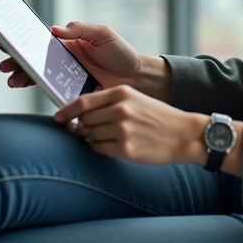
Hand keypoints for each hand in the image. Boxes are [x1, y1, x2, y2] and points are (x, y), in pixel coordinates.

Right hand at [0, 21, 171, 100]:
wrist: (136, 78)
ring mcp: (64, 75)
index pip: (38, 37)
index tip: (1, 33)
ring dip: (20, 74)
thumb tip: (56, 28)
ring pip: (36, 73)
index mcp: (67, 41)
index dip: (19, 35)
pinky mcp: (69, 90)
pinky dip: (35, 87)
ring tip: (11, 77)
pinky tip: (25, 87)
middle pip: (31, 57)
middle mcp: (61, 58)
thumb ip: (80, 30)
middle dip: (14, 57)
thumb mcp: (103, 34)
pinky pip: (48, 88)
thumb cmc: (121, 53)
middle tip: (2, 59)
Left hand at [53, 86, 205, 165]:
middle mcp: (120, 110)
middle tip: (88, 131)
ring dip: (91, 138)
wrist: (183, 134)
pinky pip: (99, 149)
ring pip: (90, 135)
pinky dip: (99, 148)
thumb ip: (109, 103)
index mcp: (121, 93)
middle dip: (82, 127)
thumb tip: (80, 115)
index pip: (83, 102)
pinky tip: (111, 146)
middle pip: (84, 120)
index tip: (58, 118)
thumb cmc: (158, 117)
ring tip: (106, 138)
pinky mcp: (126, 149)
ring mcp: (122, 130)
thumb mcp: (135, 100)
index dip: (67, 111)